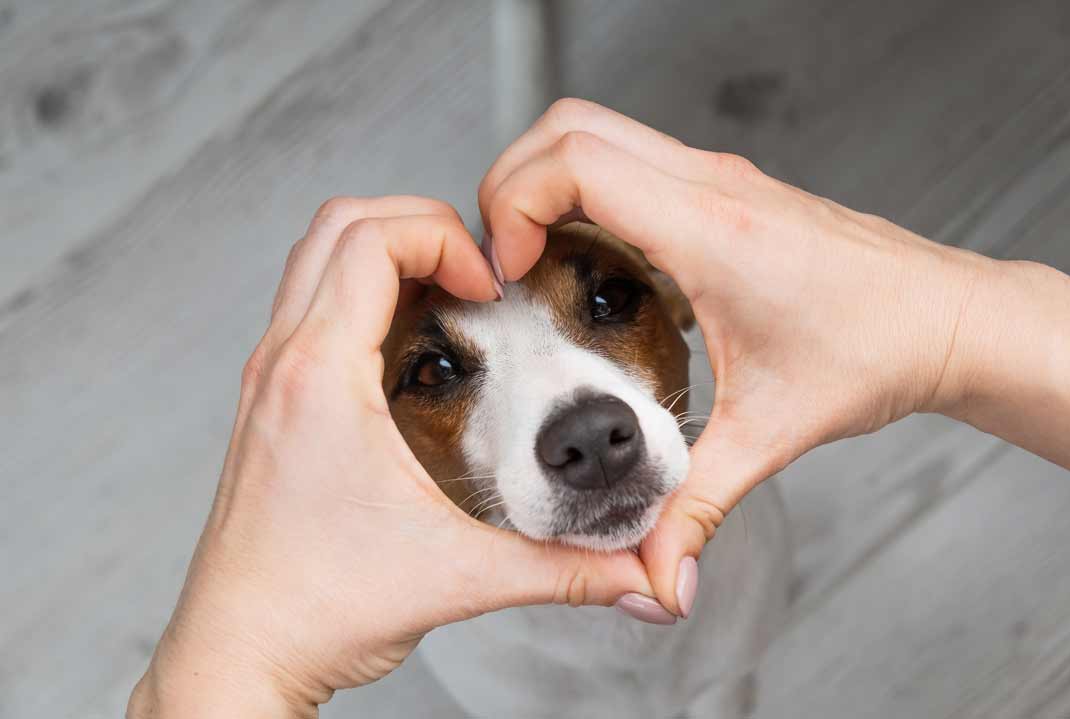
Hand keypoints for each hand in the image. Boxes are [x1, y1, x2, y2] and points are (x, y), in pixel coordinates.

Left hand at [127, 197, 656, 717]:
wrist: (241, 653)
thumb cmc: (320, 609)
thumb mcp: (459, 578)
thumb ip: (566, 569)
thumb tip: (643, 576)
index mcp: (322, 378)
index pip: (372, 239)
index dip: (446, 239)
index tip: (491, 288)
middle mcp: (284, 363)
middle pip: (338, 223)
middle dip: (421, 225)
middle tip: (477, 276)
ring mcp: (269, 380)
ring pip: (316, 258)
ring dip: (388, 253)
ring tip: (453, 300)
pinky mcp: (271, 402)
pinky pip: (309, 303)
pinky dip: (363, 291)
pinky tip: (414, 347)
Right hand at [477, 99, 1000, 616]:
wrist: (948, 318)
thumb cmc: (879, 350)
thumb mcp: (773, 432)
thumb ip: (699, 506)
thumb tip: (659, 577)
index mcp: (712, 231)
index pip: (577, 164)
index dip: (514, 207)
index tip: (505, 272)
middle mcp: (711, 187)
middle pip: (570, 126)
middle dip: (509, 182)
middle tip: (499, 257)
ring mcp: (719, 180)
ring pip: (596, 130)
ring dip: (544, 180)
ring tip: (529, 257)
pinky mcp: (725, 191)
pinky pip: (630, 160)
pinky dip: (584, 190)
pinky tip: (587, 262)